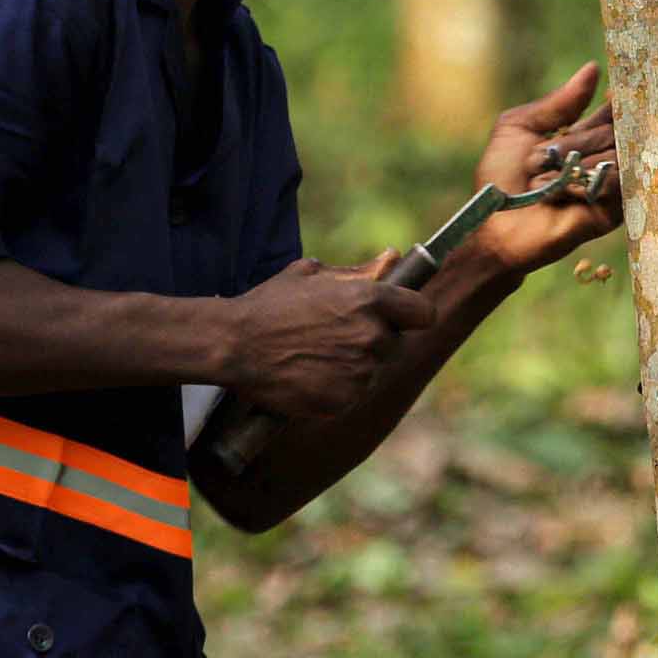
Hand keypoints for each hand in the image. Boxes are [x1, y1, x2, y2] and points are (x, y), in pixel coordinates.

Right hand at [224, 256, 437, 419]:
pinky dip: (336, 389)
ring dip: (353, 366)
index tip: (402, 318)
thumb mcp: (310, 276)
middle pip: (393, 344)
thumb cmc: (269, 305)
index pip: (424, 313)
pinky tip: (308, 375)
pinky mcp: (344, 400)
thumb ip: (357, 271)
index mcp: (369, 301)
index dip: (413, 314)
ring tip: (313, 355)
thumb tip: (392, 257)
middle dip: (372, 341)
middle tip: (334, 336)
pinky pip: (352, 394)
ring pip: (372, 371)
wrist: (234, 345)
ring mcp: (360, 372)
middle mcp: (371, 337)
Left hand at [464, 61, 625, 278]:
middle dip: (578, 141)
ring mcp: (610, 183)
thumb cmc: (500, 178)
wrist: (496, 225)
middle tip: (547, 157)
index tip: (623, 84)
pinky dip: (592, 184)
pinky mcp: (614, 209)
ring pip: (616, 154)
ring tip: (546, 182)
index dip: (619, 98)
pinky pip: (620, 182)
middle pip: (612, 130)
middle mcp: (600, 156)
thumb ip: (557, 103)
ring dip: (578, 164)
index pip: (612, 110)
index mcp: (581, 134)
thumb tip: (593, 68)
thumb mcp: (519, 128)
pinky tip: (568, 193)